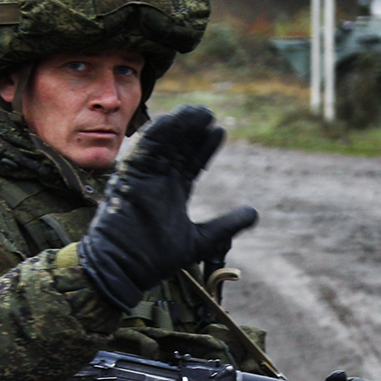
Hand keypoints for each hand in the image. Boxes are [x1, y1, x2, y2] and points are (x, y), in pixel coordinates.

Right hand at [77, 105, 258, 311]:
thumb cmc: (158, 258)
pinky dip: (153, 137)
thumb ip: (226, 225)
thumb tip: (254, 214)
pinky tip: (168, 121)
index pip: (192, 162)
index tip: (220, 131)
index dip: (205, 147)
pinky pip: (140, 152)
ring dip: (177, 127)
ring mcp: (143, 179)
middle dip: (192, 131)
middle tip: (208, 112)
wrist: (125, 268)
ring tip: (195, 112)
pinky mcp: (128, 180)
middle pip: (178, 148)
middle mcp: (158, 181)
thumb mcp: (202, 240)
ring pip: (161, 146)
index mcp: (173, 191)